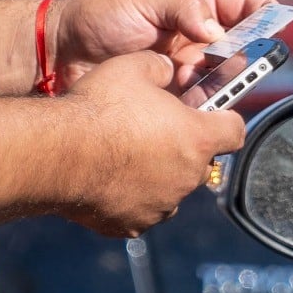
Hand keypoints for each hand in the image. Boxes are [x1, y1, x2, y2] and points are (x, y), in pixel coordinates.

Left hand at [49, 0, 271, 90]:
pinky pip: (198, 105)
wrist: (60, 54)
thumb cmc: (99, 17)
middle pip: (239, 47)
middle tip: (246, 60)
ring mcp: (183, 69)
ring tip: (219, 84)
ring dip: (227, 83)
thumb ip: (182, 8)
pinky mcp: (169, 97)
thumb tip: (217, 29)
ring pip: (222, 79)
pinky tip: (200, 107)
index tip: (277, 22)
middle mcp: (193, 38)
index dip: (262, 13)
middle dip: (249, 54)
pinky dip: (205, 107)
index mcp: (191, 6)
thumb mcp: (141, 0)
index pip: (239, 7)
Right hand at [59, 51, 245, 235]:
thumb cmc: (99, 107)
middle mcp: (187, 177)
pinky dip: (134, 197)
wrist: (57, 154)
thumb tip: (167, 71)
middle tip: (157, 130)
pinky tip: (110, 179)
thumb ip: (160, 68)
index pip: (235, 131)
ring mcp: (161, 205)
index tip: (212, 114)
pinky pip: (143, 210)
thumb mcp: (134, 68)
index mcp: (197, 137)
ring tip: (127, 155)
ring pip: (172, 188)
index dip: (225, 119)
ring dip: (160, 173)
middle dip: (185, 146)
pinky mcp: (133, 225)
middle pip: (201, 161)